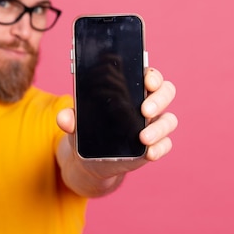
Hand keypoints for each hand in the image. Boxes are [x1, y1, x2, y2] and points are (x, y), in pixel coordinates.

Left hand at [57, 67, 176, 179]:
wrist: (89, 158)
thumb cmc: (88, 128)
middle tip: (144, 110)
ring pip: (169, 120)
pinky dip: (160, 147)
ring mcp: (153, 124)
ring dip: (159, 128)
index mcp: (131, 89)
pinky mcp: (154, 145)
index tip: (147, 80)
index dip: (152, 75)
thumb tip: (64, 117)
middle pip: (166, 92)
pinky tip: (148, 153)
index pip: (149, 75)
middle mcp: (146, 103)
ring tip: (143, 137)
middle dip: (159, 99)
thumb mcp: (77, 122)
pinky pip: (166, 144)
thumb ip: (71, 117)